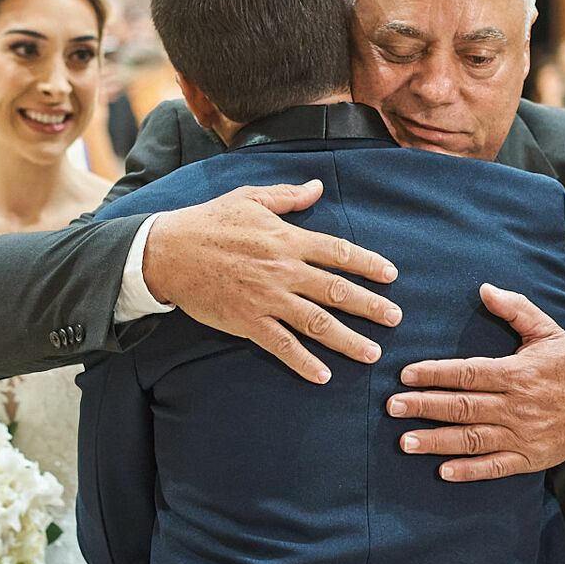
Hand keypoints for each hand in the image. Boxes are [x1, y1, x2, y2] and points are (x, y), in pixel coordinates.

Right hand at [142, 180, 400, 382]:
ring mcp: (266, 298)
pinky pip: (282, 345)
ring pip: (316, 322)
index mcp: (286, 238)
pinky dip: (303, 362)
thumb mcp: (249, 198)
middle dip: (370, 306)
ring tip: (372, 353)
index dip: (367, 264)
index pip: (337, 252)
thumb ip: (287, 196)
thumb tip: (317, 187)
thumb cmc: (208, 222)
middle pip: (336, 291)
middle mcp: (283, 270)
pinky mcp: (247, 321)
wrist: (168, 252)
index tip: (391, 275)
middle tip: (396, 319)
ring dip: (347, 340)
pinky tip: (323, 376)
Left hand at [387, 284, 564, 480]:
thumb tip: (485, 289)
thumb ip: (516, 309)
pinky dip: (469, 471)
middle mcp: (518, 406)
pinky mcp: (530, 459)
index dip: (435, 373)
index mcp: (518, 373)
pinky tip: (443, 471)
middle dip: (424, 406)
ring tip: (405, 441)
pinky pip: (495, 466)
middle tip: (392, 406)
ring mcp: (523, 436)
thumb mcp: (548, 331)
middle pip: (463, 406)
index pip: (468, 373)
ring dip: (436, 442)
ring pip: (472, 439)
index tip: (405, 375)